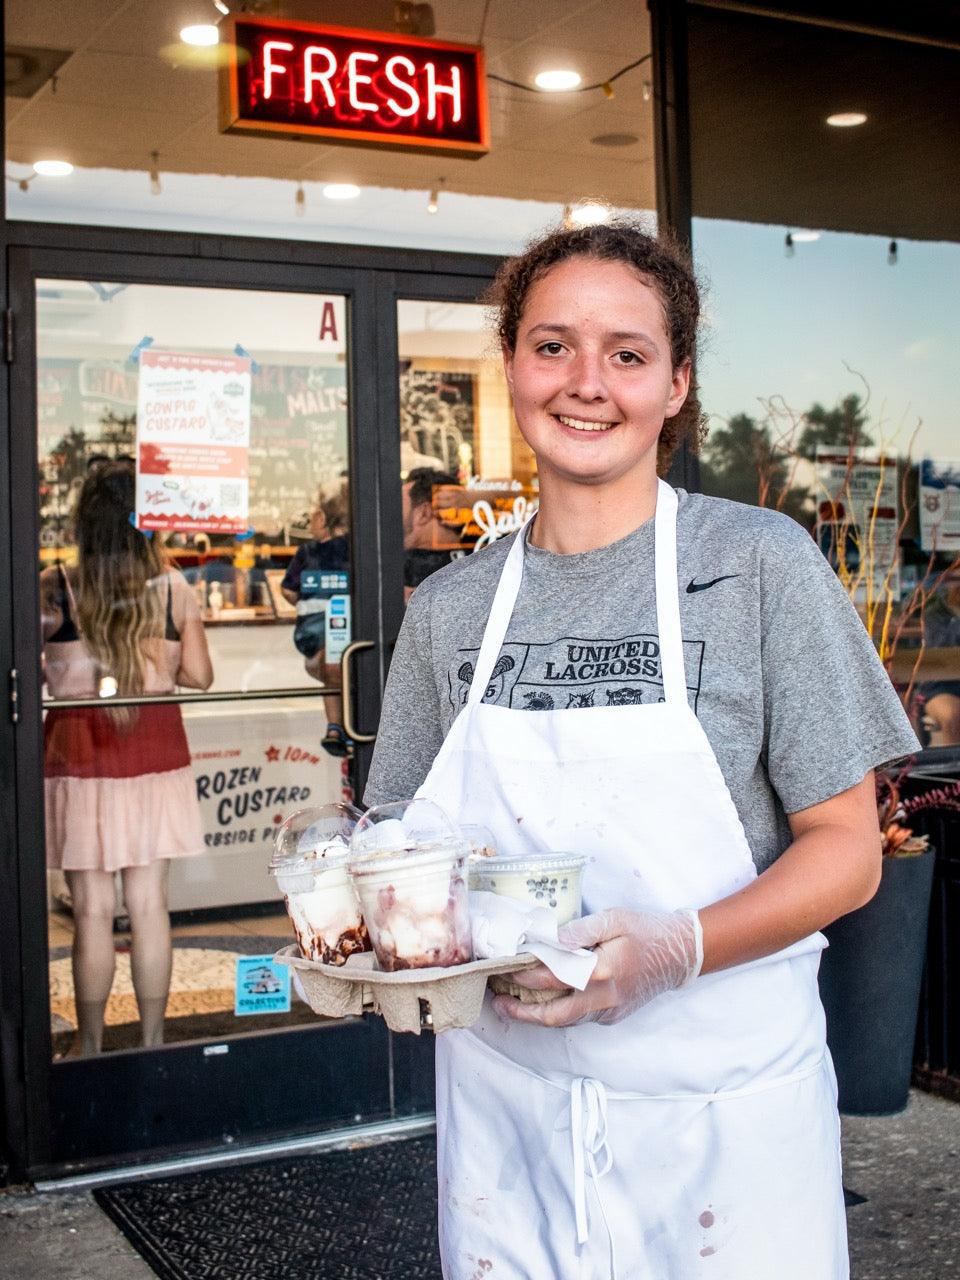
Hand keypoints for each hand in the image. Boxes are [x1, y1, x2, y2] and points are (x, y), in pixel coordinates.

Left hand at [492, 907, 702, 1026]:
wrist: (680, 955)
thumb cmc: (646, 930)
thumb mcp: (613, 918)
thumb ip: (579, 930)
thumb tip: (547, 940)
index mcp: (602, 971)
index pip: (550, 978)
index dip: (521, 974)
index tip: (501, 966)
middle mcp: (604, 998)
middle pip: (552, 1015)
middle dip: (519, 1011)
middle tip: (495, 998)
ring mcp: (609, 1012)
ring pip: (564, 1022)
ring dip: (534, 1016)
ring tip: (509, 1003)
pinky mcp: (612, 1016)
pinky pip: (578, 1019)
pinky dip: (556, 1013)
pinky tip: (541, 1001)